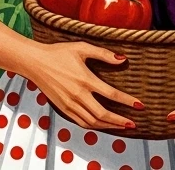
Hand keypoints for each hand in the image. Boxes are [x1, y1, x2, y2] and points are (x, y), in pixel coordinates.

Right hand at [23, 42, 142, 131]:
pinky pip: (82, 123)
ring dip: (110, 127)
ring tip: (121, 127)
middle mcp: (78, 94)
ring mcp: (70, 103)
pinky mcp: (63, 108)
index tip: (139, 105)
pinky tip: (102, 125)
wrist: (35, 62)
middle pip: (104, 114)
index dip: (127, 101)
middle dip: (121, 121)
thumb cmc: (58, 52)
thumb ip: (102, 54)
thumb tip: (122, 59)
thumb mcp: (80, 47)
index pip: (111, 94)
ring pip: (93, 122)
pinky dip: (95, 127)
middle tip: (133, 124)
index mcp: (84, 78)